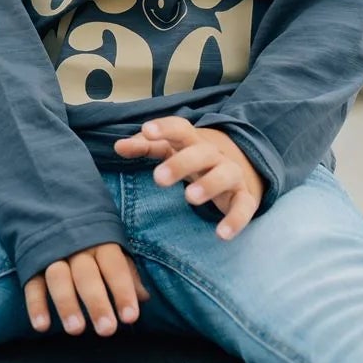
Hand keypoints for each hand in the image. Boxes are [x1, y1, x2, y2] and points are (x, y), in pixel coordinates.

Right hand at [23, 243, 151, 335]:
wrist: (51, 205)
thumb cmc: (91, 237)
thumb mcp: (112, 248)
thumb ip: (126, 272)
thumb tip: (144, 297)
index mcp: (101, 242)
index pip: (114, 267)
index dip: (123, 292)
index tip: (130, 318)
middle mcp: (77, 248)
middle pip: (87, 275)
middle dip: (96, 303)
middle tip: (107, 330)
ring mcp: (52, 254)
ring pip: (59, 278)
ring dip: (66, 304)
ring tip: (76, 330)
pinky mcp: (31, 263)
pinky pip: (32, 283)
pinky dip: (35, 305)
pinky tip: (42, 326)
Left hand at [113, 117, 264, 240]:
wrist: (237, 170)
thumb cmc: (192, 160)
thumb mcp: (170, 151)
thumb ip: (144, 147)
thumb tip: (118, 146)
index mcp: (193, 142)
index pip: (180, 128)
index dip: (164, 128)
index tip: (147, 130)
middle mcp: (214, 155)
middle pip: (201, 153)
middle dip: (181, 163)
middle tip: (158, 178)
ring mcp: (231, 175)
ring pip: (225, 175)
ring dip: (209, 185)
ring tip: (189, 198)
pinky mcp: (244, 198)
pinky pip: (244, 207)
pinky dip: (235, 220)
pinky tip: (221, 234)